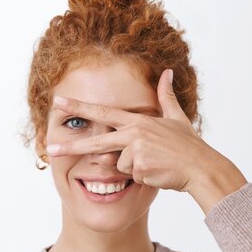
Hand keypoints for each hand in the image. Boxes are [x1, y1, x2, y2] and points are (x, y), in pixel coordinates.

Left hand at [46, 68, 223, 192]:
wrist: (201, 168)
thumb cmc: (190, 146)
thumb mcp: (177, 118)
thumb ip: (166, 96)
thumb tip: (168, 72)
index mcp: (139, 121)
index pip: (103, 111)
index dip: (80, 107)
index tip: (59, 102)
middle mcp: (134, 134)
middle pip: (96, 142)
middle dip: (71, 146)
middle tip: (49, 148)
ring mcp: (136, 152)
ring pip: (120, 166)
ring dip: (134, 169)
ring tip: (155, 165)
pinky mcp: (140, 169)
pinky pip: (132, 177)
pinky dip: (143, 178)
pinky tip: (158, 173)